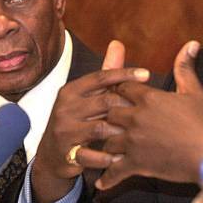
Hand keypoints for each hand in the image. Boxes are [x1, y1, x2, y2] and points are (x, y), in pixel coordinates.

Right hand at [32, 40, 149, 202]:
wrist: (51, 155)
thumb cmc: (76, 120)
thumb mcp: (88, 96)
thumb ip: (106, 73)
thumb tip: (118, 44)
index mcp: (71, 90)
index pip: (100, 77)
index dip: (124, 74)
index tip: (147, 74)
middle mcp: (65, 108)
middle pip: (104, 101)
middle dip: (129, 107)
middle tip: (150, 111)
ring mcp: (64, 130)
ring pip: (100, 127)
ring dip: (122, 132)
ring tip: (141, 134)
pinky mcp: (66, 153)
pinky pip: (91, 155)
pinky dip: (108, 157)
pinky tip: (123, 158)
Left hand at [96, 41, 202, 189]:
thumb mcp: (195, 91)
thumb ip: (185, 67)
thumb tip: (191, 43)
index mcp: (148, 98)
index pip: (121, 88)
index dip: (117, 90)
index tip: (116, 94)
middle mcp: (136, 118)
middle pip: (108, 112)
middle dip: (106, 115)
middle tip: (103, 119)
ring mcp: (134, 142)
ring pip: (105, 140)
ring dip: (104, 143)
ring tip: (99, 147)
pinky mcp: (137, 164)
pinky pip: (114, 170)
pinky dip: (107, 177)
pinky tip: (101, 181)